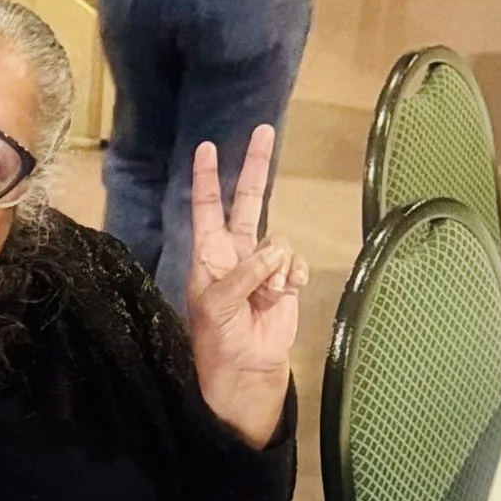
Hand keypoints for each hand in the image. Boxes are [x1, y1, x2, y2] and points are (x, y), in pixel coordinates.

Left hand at [185, 128, 306, 447]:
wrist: (246, 369)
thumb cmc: (218, 339)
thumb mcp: (219, 304)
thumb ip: (244, 273)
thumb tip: (275, 251)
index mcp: (208, 253)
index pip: (206, 207)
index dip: (207, 178)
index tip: (205, 148)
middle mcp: (234, 252)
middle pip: (247, 201)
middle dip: (255, 167)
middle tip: (263, 130)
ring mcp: (262, 265)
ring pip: (278, 242)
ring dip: (275, 269)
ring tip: (265, 297)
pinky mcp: (285, 280)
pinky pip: (295, 263)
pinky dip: (292, 278)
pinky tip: (283, 295)